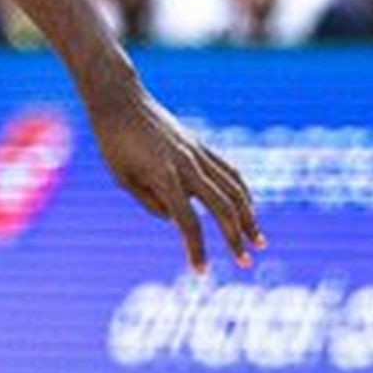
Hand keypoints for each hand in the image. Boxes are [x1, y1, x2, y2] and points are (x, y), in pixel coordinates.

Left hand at [87, 88, 265, 273]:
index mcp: (164, 176)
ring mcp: (197, 153)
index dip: (196, 250)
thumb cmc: (113, 141)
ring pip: (234, 189)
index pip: (188, 222)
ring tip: (259, 241)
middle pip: (222, 208)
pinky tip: (248, 208)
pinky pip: (229, 171)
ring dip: (249, 217)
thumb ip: (150, 202)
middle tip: (245, 264)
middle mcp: (187, 165)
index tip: (201, 273)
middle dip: (235, 239)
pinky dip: (243, 191)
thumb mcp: (122, 178)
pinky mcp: (200, 144)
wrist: (120, 99)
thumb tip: (175, 220)